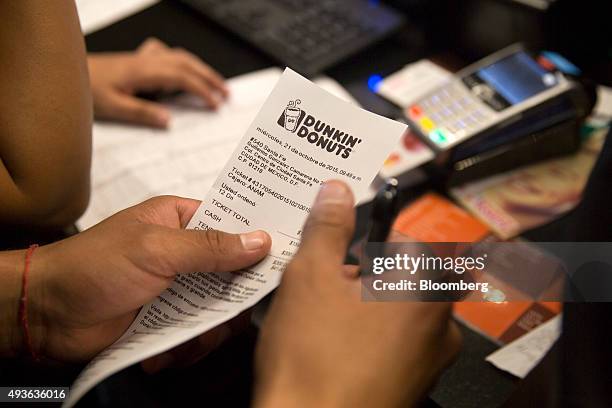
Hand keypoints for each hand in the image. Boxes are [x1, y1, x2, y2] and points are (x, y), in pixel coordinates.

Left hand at [18, 196, 269, 368]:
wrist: (47, 314)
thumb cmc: (94, 265)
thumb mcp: (156, 249)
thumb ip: (210, 247)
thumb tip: (261, 241)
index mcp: (182, 220)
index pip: (233, 222)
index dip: (258, 238)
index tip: (280, 257)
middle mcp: (186, 253)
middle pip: (235, 273)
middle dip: (230, 300)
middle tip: (223, 315)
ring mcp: (180, 289)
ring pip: (220, 310)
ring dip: (204, 331)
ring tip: (178, 340)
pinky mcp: (170, 321)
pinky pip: (199, 336)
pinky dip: (185, 348)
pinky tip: (160, 352)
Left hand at [88, 38, 228, 127]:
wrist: (64, 73)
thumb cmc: (87, 89)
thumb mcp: (114, 107)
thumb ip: (143, 113)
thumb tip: (169, 120)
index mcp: (145, 72)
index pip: (183, 78)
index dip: (203, 90)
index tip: (217, 103)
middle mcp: (147, 61)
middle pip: (187, 63)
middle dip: (210, 77)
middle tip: (226, 92)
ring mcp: (142, 58)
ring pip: (179, 56)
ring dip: (199, 68)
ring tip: (213, 81)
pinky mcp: (137, 60)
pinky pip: (166, 54)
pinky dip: (180, 61)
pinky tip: (179, 68)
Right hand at [254, 181, 460, 407]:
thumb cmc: (315, 362)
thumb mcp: (311, 274)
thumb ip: (328, 226)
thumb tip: (336, 193)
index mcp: (425, 287)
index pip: (406, 240)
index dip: (366, 242)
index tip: (341, 252)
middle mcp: (440, 324)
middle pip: (402, 277)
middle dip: (363, 277)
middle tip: (327, 290)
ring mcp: (431, 359)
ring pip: (397, 313)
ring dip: (365, 308)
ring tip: (326, 323)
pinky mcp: (414, 384)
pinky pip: (395, 345)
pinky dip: (369, 339)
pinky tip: (335, 349)